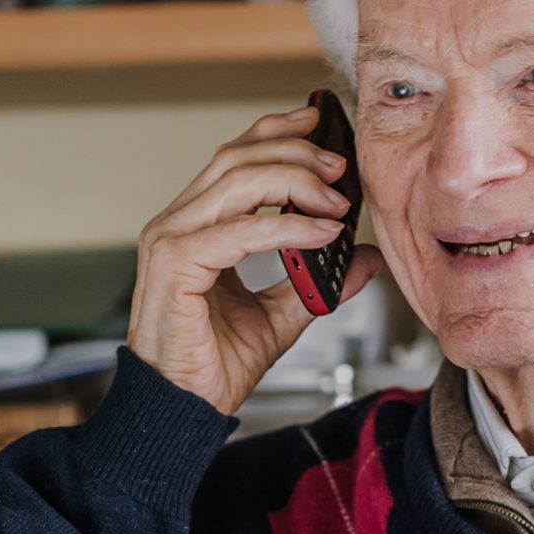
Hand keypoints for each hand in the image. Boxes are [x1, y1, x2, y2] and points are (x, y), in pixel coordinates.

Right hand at [128, 104, 384, 413]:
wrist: (183, 410)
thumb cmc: (213, 365)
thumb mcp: (282, 314)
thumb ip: (318, 281)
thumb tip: (363, 257)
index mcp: (193, 225)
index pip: (234, 157)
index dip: (277, 132)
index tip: (320, 123)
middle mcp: (176, 224)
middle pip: (237, 158)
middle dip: (295, 151)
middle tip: (340, 165)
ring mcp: (170, 240)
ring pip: (237, 181)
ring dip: (295, 181)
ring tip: (336, 198)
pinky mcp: (176, 265)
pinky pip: (240, 230)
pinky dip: (287, 227)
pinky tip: (320, 232)